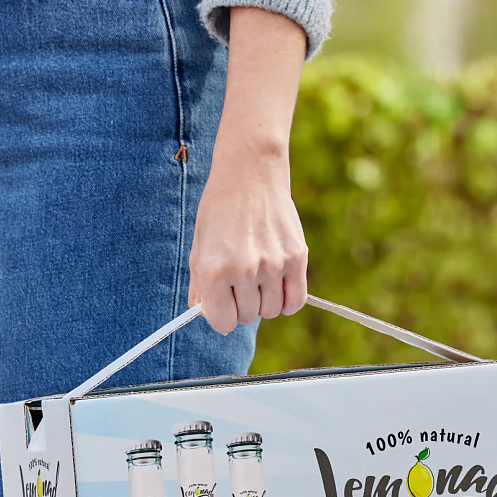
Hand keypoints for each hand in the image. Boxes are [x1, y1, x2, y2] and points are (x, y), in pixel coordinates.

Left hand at [188, 142, 307, 332]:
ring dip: (263, 301)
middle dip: (242, 306)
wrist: (250, 173)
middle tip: (239, 284)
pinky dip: (286, 301)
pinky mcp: (297, 257)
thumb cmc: (220, 209)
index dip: (221, 316)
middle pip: (247, 317)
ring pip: (271, 311)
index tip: (223, 304)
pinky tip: (277, 288)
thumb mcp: (200, 245)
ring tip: (257, 278)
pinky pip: (296, 301)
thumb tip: (200, 312)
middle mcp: (244, 270)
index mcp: (214, 270)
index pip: (222, 322)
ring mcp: (273, 265)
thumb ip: (199, 283)